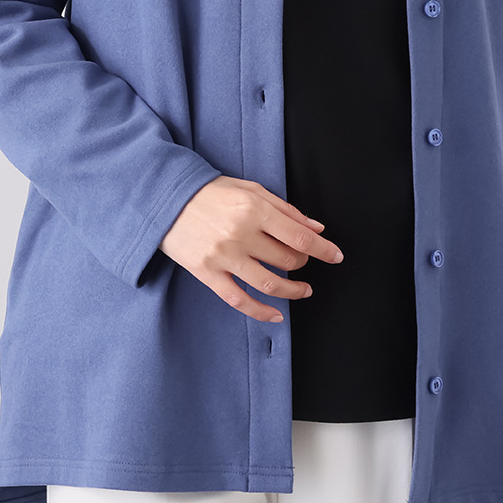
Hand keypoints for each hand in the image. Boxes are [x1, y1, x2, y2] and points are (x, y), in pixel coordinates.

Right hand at [158, 175, 342, 322]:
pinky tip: (275, 314)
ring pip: (269, 284)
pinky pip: (239, 300)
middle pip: (288, 260)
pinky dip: (261, 311)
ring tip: (303, 291)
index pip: (300, 237)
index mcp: (254, 209)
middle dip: (304, 265)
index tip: (336, 256)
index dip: (324, 249)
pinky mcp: (207, 273)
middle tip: (305, 263)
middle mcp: (241, 234)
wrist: (166, 199)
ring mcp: (224, 257)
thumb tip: (315, 228)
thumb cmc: (210, 192)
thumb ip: (284, 209)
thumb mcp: (250, 189)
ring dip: (293, 292)